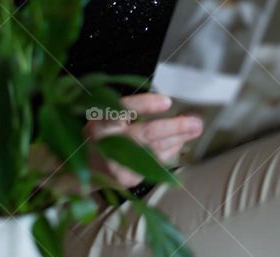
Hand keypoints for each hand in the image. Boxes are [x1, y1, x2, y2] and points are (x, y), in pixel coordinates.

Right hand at [84, 93, 202, 188]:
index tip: (167, 101)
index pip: (122, 110)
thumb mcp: (105, 116)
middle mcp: (106, 144)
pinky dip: (170, 150)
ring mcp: (118, 165)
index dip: (145, 105)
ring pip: (156, 150)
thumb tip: (166, 103)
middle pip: (146, 133)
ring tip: (194, 128)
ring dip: (179, 138)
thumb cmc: (101, 136)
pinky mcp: (128, 179)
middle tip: (195, 122)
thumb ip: (129, 110)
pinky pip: (156, 163)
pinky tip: (179, 142)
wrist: (84, 170)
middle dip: (175, 127)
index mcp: (99, 123)